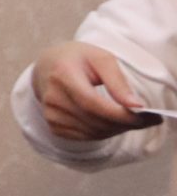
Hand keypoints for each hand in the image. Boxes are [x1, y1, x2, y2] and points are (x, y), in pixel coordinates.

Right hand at [32, 41, 152, 141]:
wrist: (48, 66)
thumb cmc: (79, 59)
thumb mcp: (101, 59)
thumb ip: (118, 81)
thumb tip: (135, 106)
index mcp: (63, 75)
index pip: (91, 103)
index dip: (118, 114)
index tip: (143, 116)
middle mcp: (53, 97)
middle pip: (93, 120)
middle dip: (124, 123)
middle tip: (147, 120)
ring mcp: (50, 113)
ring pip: (92, 132)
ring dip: (116, 129)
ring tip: (130, 119)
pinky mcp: (53, 125)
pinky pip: (84, 136)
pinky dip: (104, 133)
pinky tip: (112, 122)